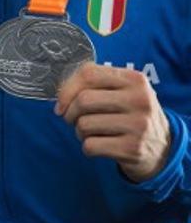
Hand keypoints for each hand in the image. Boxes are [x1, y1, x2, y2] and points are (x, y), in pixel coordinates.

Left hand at [55, 62, 171, 182]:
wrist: (162, 148)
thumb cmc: (130, 114)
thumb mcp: (123, 91)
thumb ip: (94, 84)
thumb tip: (61, 98)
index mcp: (135, 80)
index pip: (88, 74)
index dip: (66, 89)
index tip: (62, 104)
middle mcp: (140, 100)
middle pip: (83, 100)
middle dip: (70, 113)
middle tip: (74, 120)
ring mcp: (138, 125)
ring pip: (84, 124)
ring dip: (79, 131)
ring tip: (92, 133)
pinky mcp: (132, 148)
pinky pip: (90, 146)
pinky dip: (88, 147)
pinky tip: (101, 146)